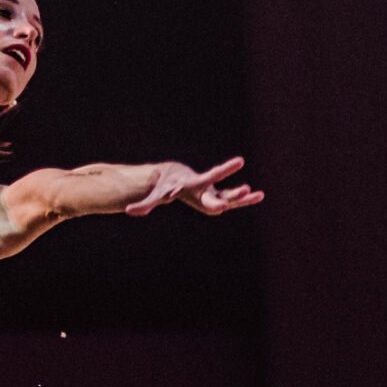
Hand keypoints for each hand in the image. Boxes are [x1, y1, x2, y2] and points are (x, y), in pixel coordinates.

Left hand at [125, 157, 263, 216]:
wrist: (176, 174)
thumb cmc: (165, 186)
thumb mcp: (156, 195)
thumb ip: (145, 204)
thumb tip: (128, 211)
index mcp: (189, 186)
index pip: (194, 185)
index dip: (191, 186)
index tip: (188, 186)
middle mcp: (203, 188)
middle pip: (213, 189)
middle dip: (223, 192)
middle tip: (237, 188)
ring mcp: (211, 192)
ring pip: (227, 193)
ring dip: (238, 193)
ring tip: (253, 191)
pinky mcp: (217, 196)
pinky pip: (232, 199)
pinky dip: (244, 198)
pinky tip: (259, 196)